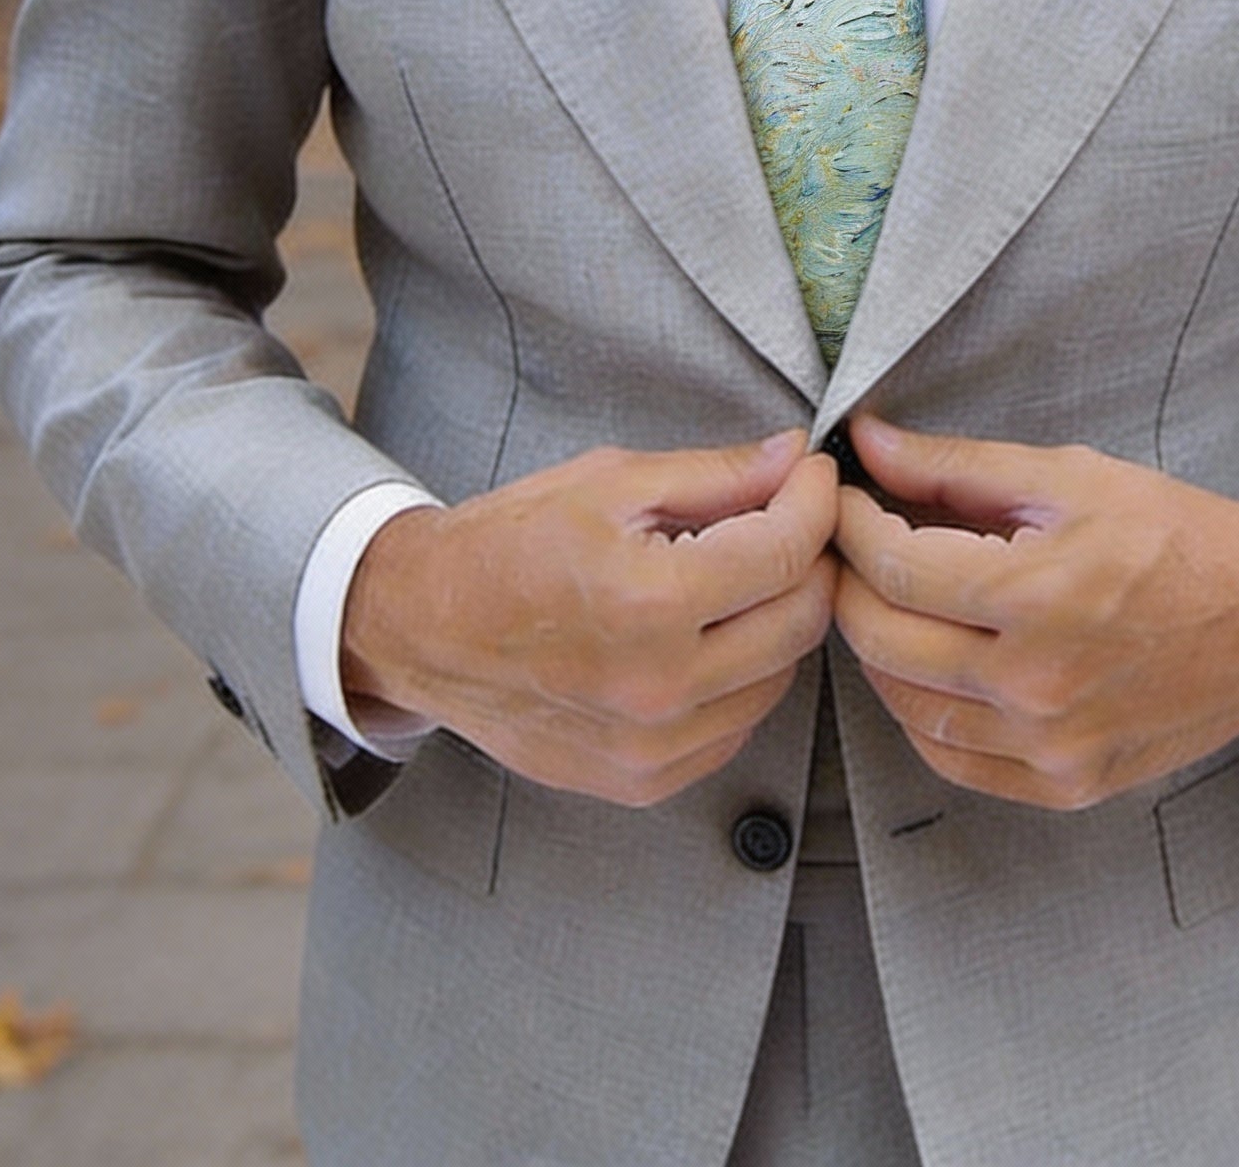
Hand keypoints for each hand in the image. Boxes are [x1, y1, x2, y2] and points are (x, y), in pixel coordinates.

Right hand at [341, 431, 837, 805]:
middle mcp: (658, 686)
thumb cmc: (509, 544)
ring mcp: (651, 746)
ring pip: (779, 677)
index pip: (787, 552)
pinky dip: (742, 676)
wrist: (423, 626)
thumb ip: (717, 475)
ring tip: (737, 576)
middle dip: (810, 559)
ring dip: (778, 619)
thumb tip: (794, 458)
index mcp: (649, 601)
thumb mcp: (610, 482)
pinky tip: (705, 635)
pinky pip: (737, 725)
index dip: (815, 502)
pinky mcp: (643, 780)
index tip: (811, 476)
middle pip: (800, 620)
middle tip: (787, 520)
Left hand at [832, 417, 1238, 810]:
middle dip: (848, 584)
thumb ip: (956, 466)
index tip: (841, 499)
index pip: (892, 566)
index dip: (848, 525)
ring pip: (906, 706)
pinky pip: (953, 759)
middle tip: (850, 547)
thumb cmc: (1177, 537)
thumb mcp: (1070, 476)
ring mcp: (1049, 746)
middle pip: (882, 640)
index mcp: (1036, 595)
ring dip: (879, 649)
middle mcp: (1035, 683)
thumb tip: (867, 442)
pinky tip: (931, 666)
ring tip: (890, 600)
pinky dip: (922, 713)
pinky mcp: (1065, 784)